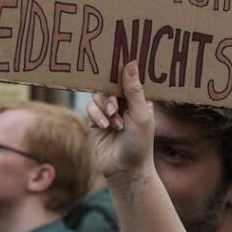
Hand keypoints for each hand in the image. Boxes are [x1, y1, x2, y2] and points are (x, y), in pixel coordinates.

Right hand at [86, 61, 154, 181]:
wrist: (125, 170)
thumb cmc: (140, 143)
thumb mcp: (140, 114)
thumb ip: (133, 89)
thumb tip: (130, 63)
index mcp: (138, 98)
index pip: (129, 77)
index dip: (122, 70)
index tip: (116, 62)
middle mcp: (124, 102)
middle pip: (110, 83)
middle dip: (111, 95)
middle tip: (115, 107)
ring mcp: (109, 110)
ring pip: (98, 95)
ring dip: (105, 108)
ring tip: (114, 123)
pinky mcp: (96, 120)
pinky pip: (90, 107)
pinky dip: (97, 116)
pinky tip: (106, 127)